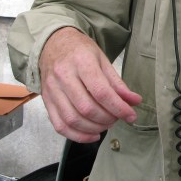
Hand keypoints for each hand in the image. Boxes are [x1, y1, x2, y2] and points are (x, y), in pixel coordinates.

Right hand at [38, 27, 141, 142]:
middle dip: (107, 118)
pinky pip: (60, 125)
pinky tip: (92, 134)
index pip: (101, 91)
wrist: (53, 44)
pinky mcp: (46, 101)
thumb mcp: (102, 60)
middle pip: (87, 108)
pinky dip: (78, 135)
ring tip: (107, 124)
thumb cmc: (80, 51)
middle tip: (117, 118)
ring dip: (94, 128)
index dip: (118, 107)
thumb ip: (117, 83)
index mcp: (81, 62)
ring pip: (73, 119)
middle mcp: (63, 76)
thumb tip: (134, 101)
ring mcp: (52, 90)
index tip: (131, 115)